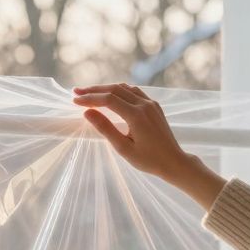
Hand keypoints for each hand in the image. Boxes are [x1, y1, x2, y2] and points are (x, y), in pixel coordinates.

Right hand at [72, 83, 226, 209]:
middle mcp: (145, 105)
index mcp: (137, 116)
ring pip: (124, 88)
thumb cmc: (149, 160)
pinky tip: (110, 95)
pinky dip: (119, 91)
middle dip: (95, 90)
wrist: (174, 162)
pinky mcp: (154, 106)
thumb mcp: (124, 148)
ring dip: (106, 89)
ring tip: (90, 93)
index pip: (108, 100)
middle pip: (115, 89)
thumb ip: (105, 128)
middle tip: (76, 93)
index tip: (75, 101)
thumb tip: (87, 112)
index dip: (90, 98)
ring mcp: (151, 103)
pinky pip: (134, 92)